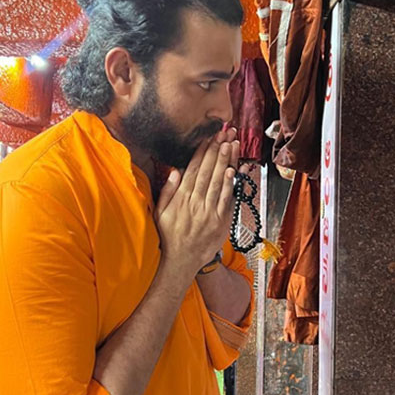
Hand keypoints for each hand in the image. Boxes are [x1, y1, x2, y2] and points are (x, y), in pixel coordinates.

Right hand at [156, 128, 239, 277]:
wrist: (180, 261)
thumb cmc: (168, 235)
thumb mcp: (160, 212)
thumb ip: (168, 191)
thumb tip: (176, 171)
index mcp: (181, 197)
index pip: (193, 169)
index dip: (202, 152)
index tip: (209, 138)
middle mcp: (195, 202)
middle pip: (208, 171)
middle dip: (217, 150)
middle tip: (225, 133)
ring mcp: (209, 212)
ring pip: (219, 182)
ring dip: (226, 161)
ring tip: (232, 144)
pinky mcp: (220, 222)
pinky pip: (226, 200)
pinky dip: (230, 185)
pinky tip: (234, 170)